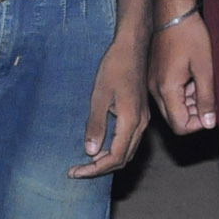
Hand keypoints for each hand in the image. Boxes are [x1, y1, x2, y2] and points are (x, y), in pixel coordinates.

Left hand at [72, 31, 150, 178]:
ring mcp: (143, 119)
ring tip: (86, 161)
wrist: (133, 47)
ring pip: (127, 151)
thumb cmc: (115, 67)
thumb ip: (96, 124)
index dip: (95, 169)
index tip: (75, 171)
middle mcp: (141, 124)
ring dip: (108, 160)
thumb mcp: (100, 95)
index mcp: (131, 121)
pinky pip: (129, 140)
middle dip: (100, 169)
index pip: (115, 157)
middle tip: (78, 170)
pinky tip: (100, 145)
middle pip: (123, 158)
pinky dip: (115, 149)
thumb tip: (90, 152)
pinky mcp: (140, 114)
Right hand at [149, 0, 215, 132]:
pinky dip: (181, 93)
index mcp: (166, 89)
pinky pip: (166, 95)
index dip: (199, 124)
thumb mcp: (205, 67)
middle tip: (209, 97)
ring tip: (201, 83)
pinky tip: (192, 77)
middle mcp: (154, 90)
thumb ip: (206, 98)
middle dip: (194, 114)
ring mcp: (152, 83)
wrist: (172, 11)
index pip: (180, 126)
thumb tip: (210, 124)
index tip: (212, 111)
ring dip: (188, 103)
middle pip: (174, 119)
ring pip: (171, 107)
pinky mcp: (153, 75)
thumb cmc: (190, 35)